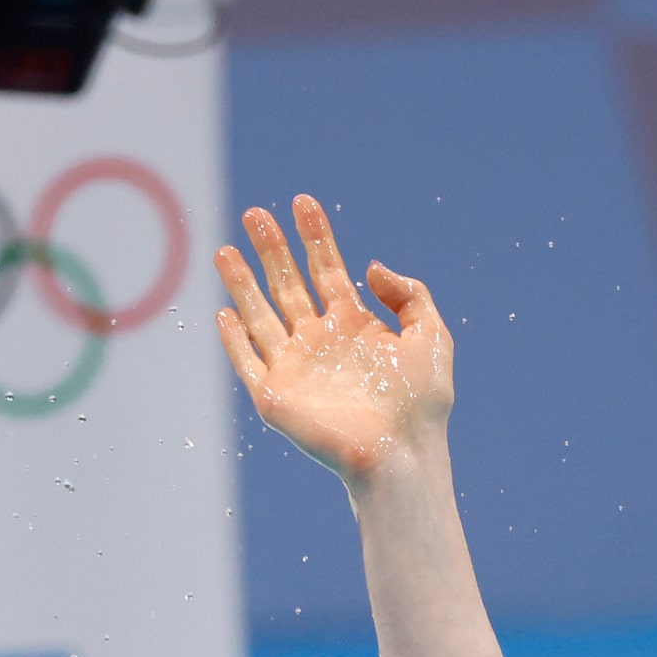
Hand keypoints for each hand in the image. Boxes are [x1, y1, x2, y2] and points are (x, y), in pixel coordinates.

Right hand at [215, 195, 452, 484]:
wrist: (400, 454)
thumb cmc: (420, 404)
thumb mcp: (432, 338)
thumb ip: (411, 296)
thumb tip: (370, 266)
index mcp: (357, 328)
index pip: (329, 272)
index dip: (317, 237)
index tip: (304, 202)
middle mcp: (323, 343)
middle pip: (289, 285)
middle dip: (273, 249)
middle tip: (256, 213)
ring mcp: (296, 368)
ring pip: (261, 315)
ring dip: (242, 282)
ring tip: (226, 248)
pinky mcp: (274, 395)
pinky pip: (248, 359)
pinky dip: (234, 337)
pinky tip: (224, 310)